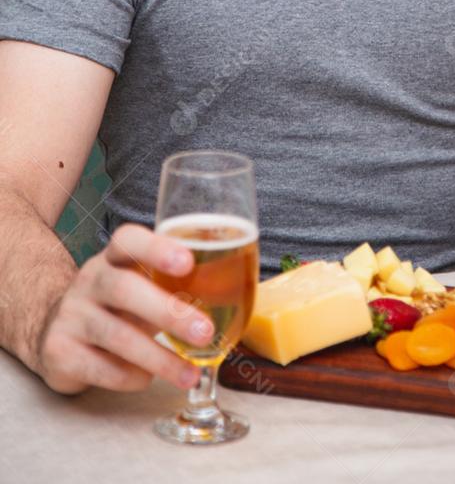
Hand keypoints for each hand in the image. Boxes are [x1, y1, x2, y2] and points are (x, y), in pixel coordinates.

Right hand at [35, 224, 214, 393]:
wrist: (54, 327)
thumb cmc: (118, 303)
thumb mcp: (140, 282)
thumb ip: (174, 283)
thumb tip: (236, 293)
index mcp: (114, 257)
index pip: (128, 240)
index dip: (157, 248)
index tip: (188, 261)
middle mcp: (90, 280)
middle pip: (124, 289)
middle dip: (168, 312)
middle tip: (205, 331)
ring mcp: (71, 315)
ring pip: (115, 335)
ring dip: (158, 358)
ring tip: (190, 375)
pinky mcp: (59, 351)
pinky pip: (100, 367)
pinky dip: (129, 377)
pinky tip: (147, 380)